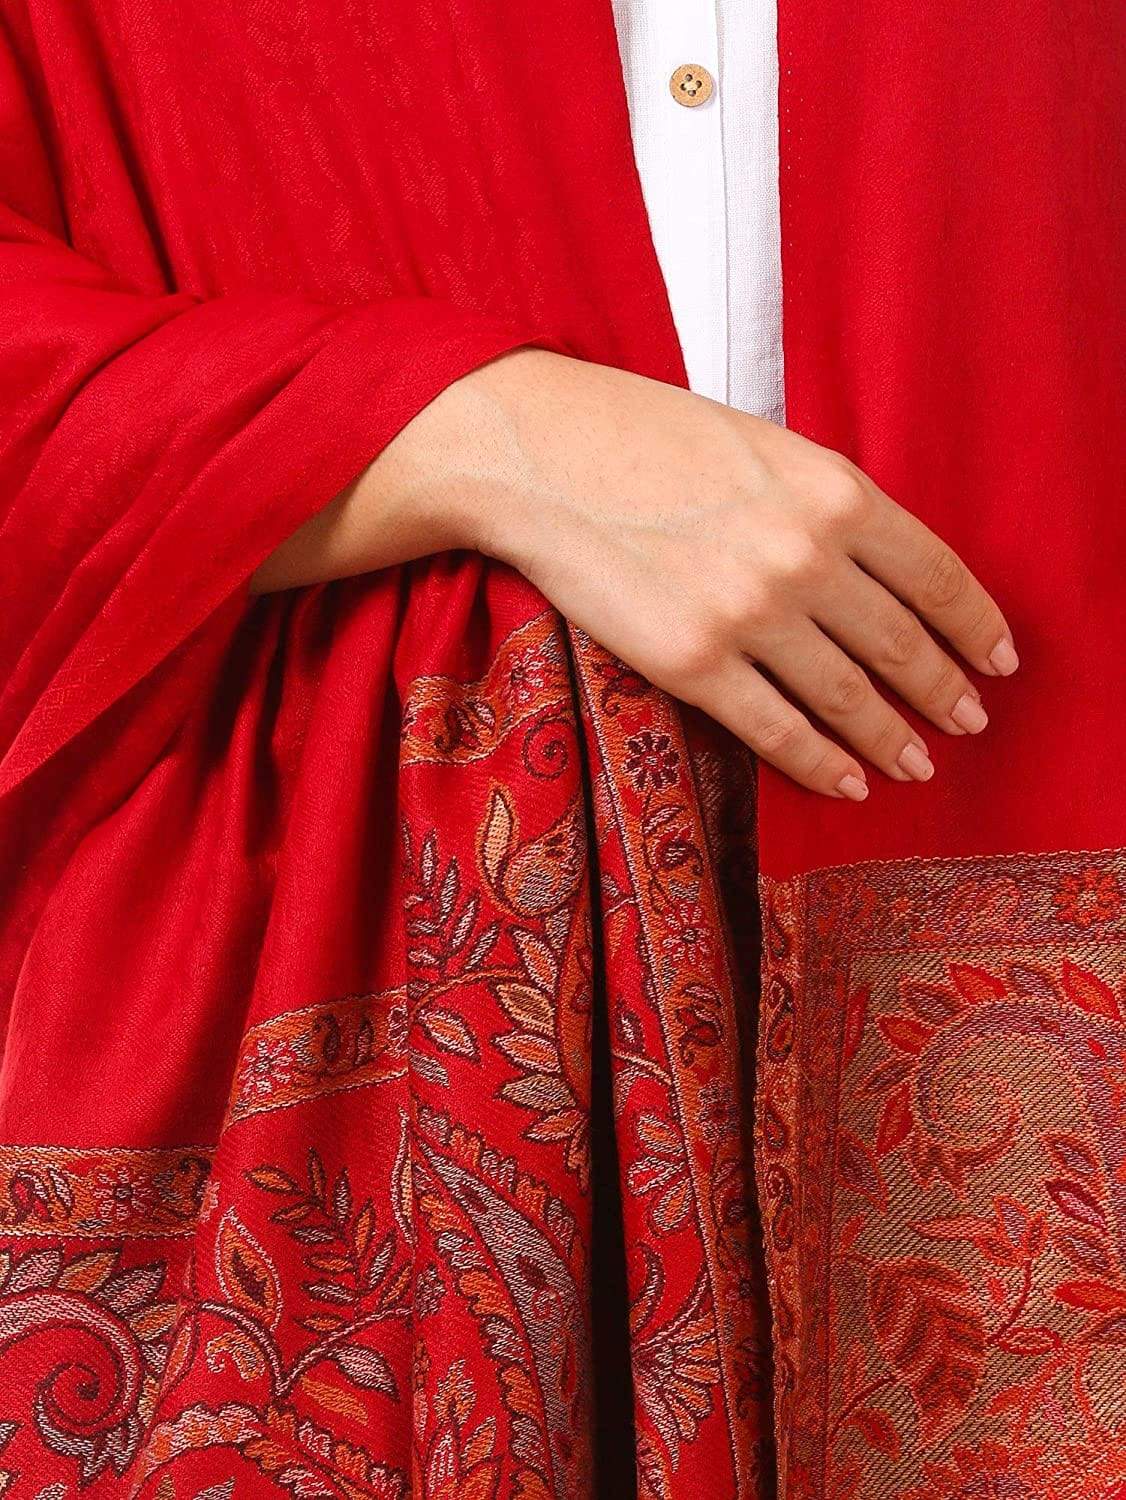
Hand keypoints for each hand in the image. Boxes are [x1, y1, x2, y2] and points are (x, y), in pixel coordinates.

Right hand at [253, 348, 1017, 799]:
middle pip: (903, 644)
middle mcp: (805, 555)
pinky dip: (824, 764)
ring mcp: (750, 614)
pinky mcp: (692, 663)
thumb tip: (876, 568)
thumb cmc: (644, 437)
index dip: (979, 626)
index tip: (999, 660)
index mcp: (834, 489)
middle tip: (967, 721)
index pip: (938, 574)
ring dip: (892, 739)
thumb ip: (824, 502)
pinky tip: (849, 783)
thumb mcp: (762, 444)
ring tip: (917, 763)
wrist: (539, 453)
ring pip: (849, 698)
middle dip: (944, 691)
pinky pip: (779, 731)